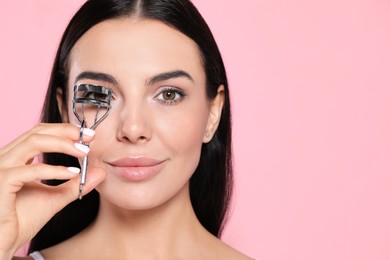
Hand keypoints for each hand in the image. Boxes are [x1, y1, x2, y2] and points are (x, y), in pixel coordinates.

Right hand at [0, 123, 105, 258]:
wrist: (4, 245)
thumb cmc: (21, 220)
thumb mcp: (55, 197)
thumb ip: (74, 184)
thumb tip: (99, 172)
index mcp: (15, 158)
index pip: (40, 132)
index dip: (65, 130)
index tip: (89, 136)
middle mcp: (5, 158)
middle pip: (37, 131)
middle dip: (67, 132)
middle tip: (90, 139)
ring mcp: (0, 168)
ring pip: (34, 142)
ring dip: (63, 144)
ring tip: (84, 153)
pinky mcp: (0, 183)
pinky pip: (30, 170)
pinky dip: (55, 170)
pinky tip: (72, 173)